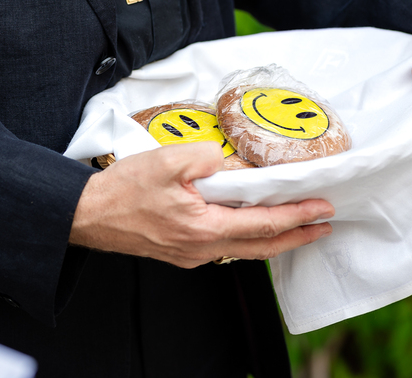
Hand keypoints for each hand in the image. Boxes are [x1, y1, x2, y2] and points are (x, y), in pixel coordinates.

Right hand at [70, 142, 333, 266]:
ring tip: (297, 228)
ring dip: (275, 240)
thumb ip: (204, 157)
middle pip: (261, 247)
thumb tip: (226, 161)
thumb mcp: (166, 160)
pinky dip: (248, 239)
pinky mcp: (181, 251)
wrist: (88, 215)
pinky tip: (252, 227)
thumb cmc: (122, 191)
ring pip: (244, 250)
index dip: (296, 216)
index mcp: (203, 227)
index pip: (263, 224)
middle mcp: (202, 248)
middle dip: (297, 237)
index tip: (322, 208)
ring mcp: (191, 254)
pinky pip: (225, 247)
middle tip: (324, 226)